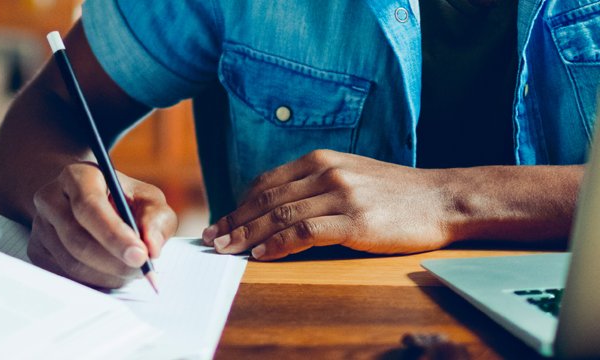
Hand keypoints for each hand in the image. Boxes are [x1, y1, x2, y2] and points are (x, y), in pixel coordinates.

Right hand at [28, 162, 177, 287]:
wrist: (91, 200)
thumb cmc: (123, 199)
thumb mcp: (147, 198)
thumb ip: (156, 218)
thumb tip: (152, 247)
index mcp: (77, 176)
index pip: (89, 207)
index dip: (115, 235)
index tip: (140, 255)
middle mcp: (51, 199)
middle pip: (77, 239)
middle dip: (115, 261)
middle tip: (142, 269)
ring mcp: (40, 227)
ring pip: (72, 263)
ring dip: (108, 274)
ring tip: (131, 270)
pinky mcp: (38, 252)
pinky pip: (66, 276)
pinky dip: (96, 281)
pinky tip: (113, 273)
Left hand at [202, 150, 453, 259]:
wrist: (442, 198)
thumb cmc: (396, 192)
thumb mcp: (352, 175)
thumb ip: (317, 185)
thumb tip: (280, 208)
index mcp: (322, 160)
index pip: (268, 182)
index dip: (240, 203)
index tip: (224, 220)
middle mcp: (327, 172)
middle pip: (267, 199)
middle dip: (235, 221)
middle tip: (214, 239)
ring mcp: (341, 195)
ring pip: (280, 216)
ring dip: (248, 234)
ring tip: (228, 250)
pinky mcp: (355, 220)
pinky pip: (304, 233)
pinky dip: (277, 245)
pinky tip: (262, 255)